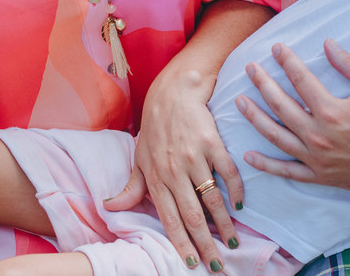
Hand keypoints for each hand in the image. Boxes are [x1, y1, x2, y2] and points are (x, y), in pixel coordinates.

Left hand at [104, 68, 242, 271]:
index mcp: (156, 178)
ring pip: (211, 198)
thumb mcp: (140, 157)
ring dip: (224, 223)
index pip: (169, 219)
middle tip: (216, 264)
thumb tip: (110, 208)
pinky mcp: (212, 142)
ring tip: (232, 241)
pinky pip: (227, 172)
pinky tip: (240, 205)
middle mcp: (174, 170)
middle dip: (205, 243)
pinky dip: (235, 191)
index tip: (192, 263)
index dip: (181, 243)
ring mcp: (193, 157)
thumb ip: (131, 187)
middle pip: (192, 215)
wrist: (173, 92)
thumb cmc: (155, 127)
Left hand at [235, 39, 349, 192]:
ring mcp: (317, 159)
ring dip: (255, 118)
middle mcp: (319, 135)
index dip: (286, 61)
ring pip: (276, 136)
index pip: (301, 80)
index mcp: (333, 110)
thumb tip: (327, 43)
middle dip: (262, 84)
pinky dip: (266, 164)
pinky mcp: (321, 177)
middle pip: (280, 105)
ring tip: (239, 102)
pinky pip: (287, 172)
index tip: (275, 48)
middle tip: (249, 69)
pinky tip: (249, 154)